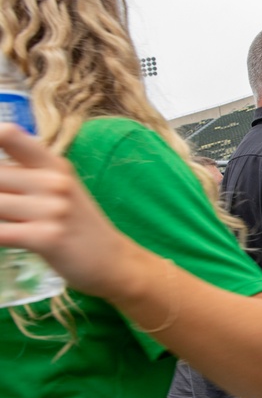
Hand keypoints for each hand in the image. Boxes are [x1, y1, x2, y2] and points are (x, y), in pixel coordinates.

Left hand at [0, 123, 135, 299]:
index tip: (0, 175)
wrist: (114, 262)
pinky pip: (0, 233)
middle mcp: (54, 182)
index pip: (8, 135)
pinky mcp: (47, 238)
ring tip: (13, 224)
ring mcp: (53, 209)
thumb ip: (26, 178)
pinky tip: (6, 238)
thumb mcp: (60, 192)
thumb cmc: (78, 227)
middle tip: (8, 209)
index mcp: (54, 165)